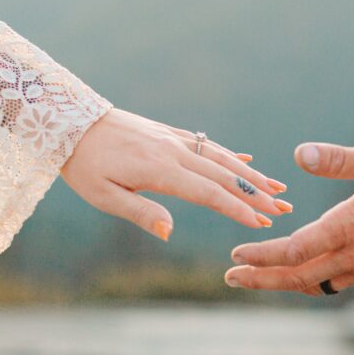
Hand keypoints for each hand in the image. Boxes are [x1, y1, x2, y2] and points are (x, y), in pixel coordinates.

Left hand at [60, 108, 291, 240]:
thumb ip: (140, 213)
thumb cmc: (83, 166)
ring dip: (251, 174)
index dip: (237, 208)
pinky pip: (207, 144)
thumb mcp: (103, 196)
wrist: (69, 122)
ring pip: (221, 157)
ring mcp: (173, 139)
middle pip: (224, 175)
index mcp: (159, 170)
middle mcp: (173, 151)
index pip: (208, 193)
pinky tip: (246, 161)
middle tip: (284, 209)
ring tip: (277, 187)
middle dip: (256, 194)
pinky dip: (230, 155)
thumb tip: (170, 232)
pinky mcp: (168, 133)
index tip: (262, 222)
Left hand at [224, 142, 353, 294]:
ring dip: (283, 282)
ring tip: (255, 278)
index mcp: (350, 227)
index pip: (295, 251)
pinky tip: (296, 271)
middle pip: (297, 277)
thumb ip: (337, 159)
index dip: (262, 255)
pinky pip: (335, 283)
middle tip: (231, 277)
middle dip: (261, 278)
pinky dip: (309, 280)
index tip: (236, 253)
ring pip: (315, 284)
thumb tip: (299, 153)